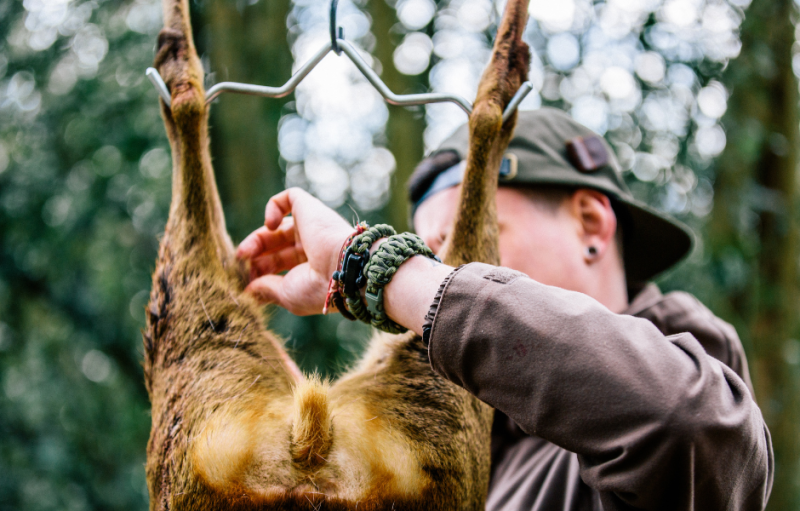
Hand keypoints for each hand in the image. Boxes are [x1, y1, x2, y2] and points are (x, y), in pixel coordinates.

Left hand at [236, 188, 353, 315]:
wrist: (344, 267)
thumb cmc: (319, 287)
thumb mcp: (288, 295)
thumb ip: (266, 289)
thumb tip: (247, 290)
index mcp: (311, 268)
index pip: (278, 265)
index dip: (259, 272)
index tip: (244, 283)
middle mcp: (312, 246)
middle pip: (274, 248)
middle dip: (254, 258)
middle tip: (239, 267)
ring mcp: (311, 226)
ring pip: (275, 228)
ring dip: (256, 240)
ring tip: (244, 253)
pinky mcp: (309, 207)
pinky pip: (288, 198)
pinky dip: (272, 208)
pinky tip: (269, 226)